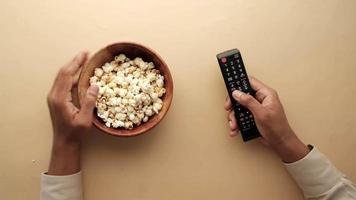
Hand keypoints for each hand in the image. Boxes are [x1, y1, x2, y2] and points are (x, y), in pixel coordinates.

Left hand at [47, 51, 97, 174]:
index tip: (85, 54)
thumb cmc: (75, 133)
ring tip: (83, 60)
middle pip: (62, 73)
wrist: (64, 142)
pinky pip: (63, 83)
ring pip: (62, 77)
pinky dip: (71, 75)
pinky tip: (79, 74)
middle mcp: (54, 95)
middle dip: (74, 62)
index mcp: (59, 99)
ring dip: (72, 68)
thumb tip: (95, 85)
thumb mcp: (85, 119)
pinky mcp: (56, 100)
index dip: (76, 63)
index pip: (66, 75)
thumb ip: (89, 102)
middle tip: (86, 54)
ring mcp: (54, 97)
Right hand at [224, 77, 308, 162]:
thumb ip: (248, 101)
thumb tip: (237, 93)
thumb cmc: (277, 128)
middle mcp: (261, 99)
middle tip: (229, 109)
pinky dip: (237, 123)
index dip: (239, 84)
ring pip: (240, 107)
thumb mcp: (261, 113)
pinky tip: (236, 129)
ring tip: (234, 124)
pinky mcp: (254, 116)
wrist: (280, 143)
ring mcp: (257, 108)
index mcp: (266, 94)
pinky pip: (242, 116)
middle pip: (242, 95)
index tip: (230, 90)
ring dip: (234, 116)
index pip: (250, 82)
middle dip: (234, 104)